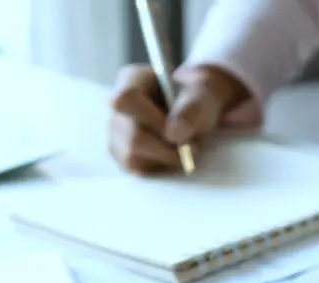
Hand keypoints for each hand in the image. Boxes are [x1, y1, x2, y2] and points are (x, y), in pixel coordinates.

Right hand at [108, 63, 248, 174]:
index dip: (154, 122)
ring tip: (181, 148)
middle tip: (191, 148)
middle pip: (131, 135)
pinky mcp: (119, 151)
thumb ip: (192, 109)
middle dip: (167, 148)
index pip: (127, 99)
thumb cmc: (197, 99)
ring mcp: (114, 129)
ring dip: (164, 158)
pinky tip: (168, 154)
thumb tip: (172, 135)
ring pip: (131, 155)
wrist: (195, 111)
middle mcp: (116, 105)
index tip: (181, 136)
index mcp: (133, 79)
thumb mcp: (204, 95)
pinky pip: (134, 167)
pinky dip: (157, 165)